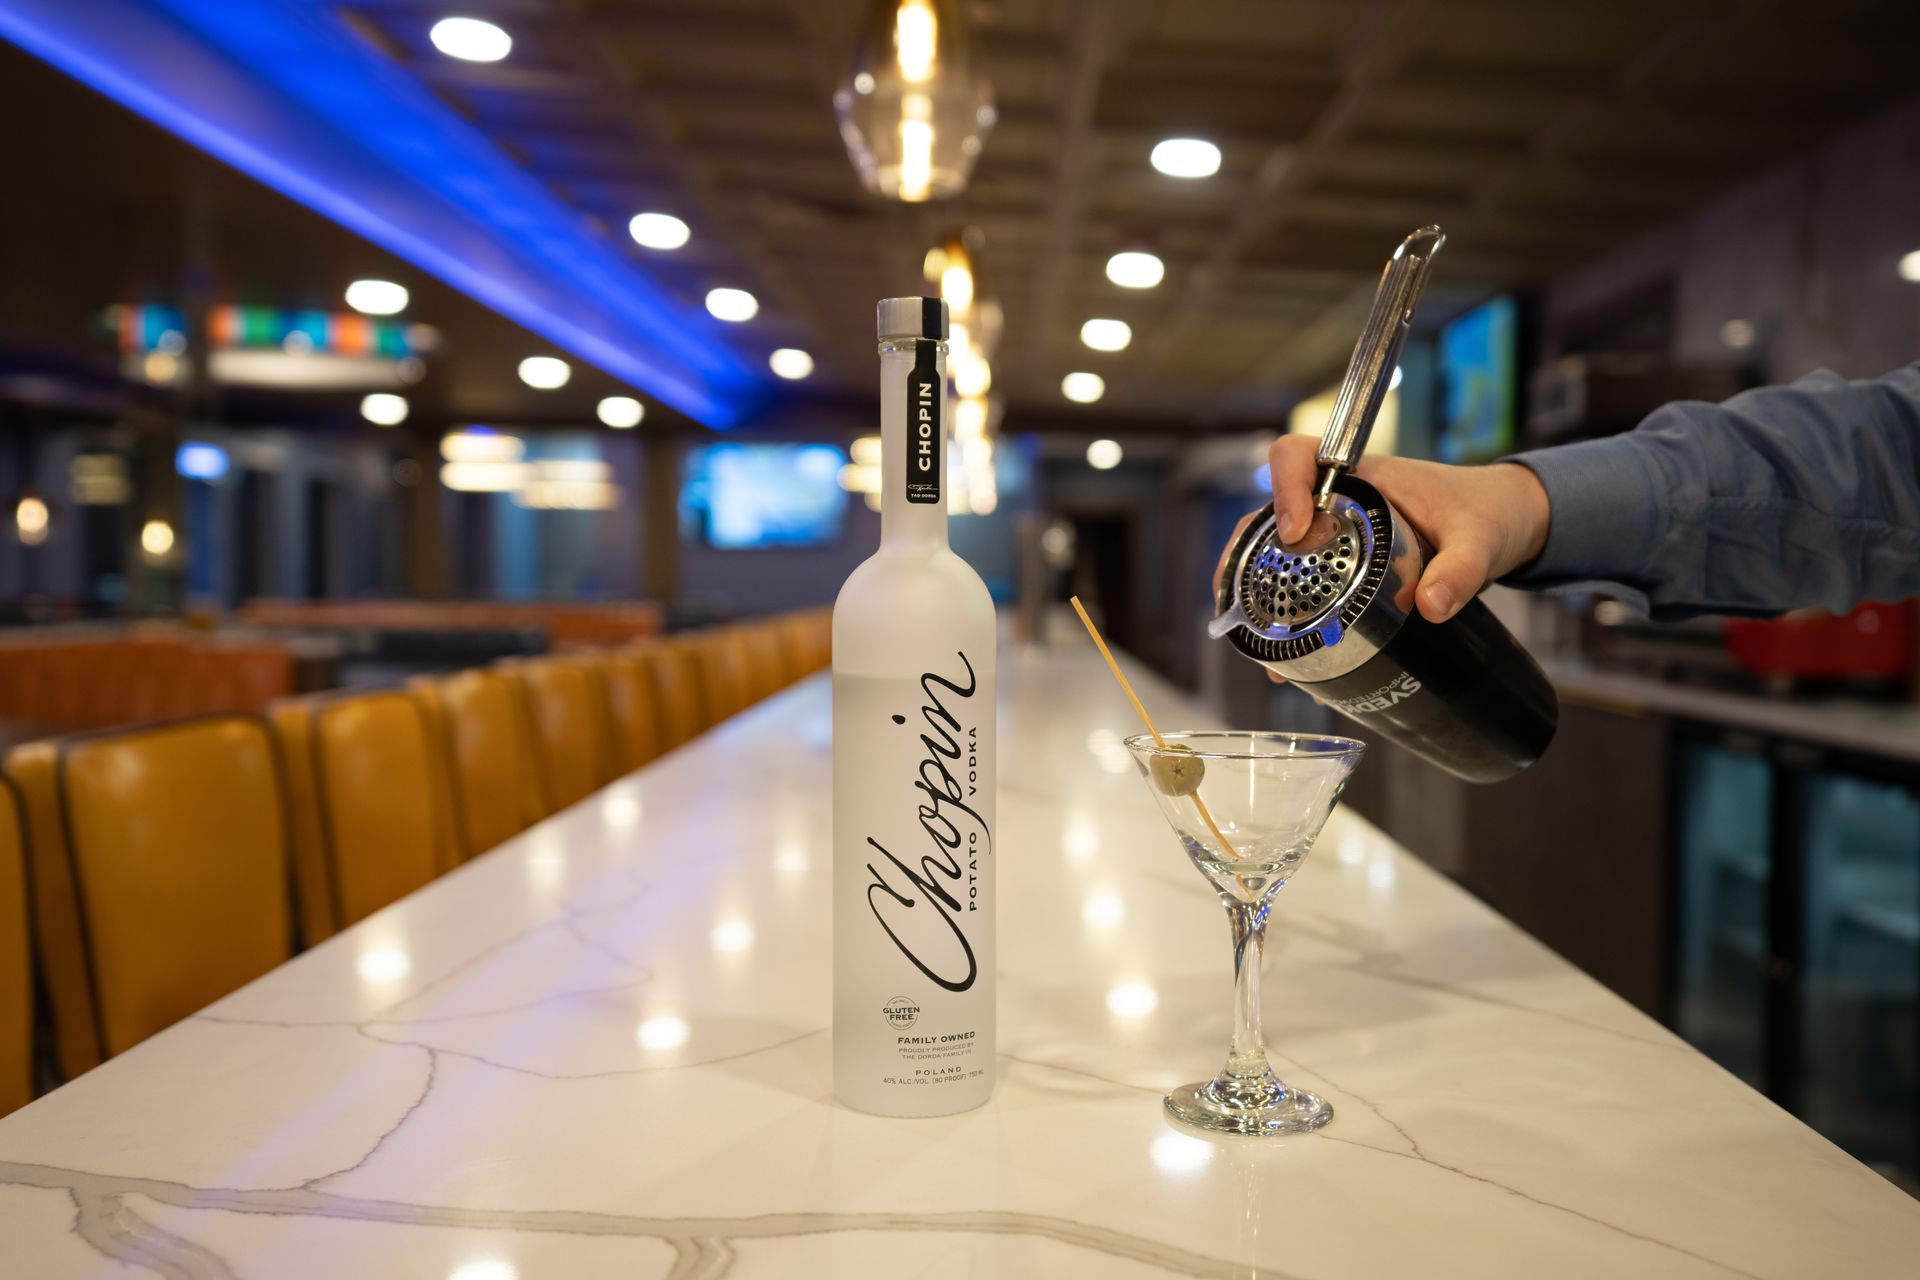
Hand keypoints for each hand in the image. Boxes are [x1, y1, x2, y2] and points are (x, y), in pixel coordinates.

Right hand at [1264, 434, 1551, 622]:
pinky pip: (1300, 586)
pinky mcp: (1341, 567)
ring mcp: (1334, 535)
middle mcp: (1335, 501)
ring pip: (1275, 556)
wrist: (1501, 524)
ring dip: (1257, 595)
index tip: (1296, 530)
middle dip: (1247, 557)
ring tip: (1255, 644)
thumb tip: (1431, 606)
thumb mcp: (1478, 540)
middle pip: (1268, 515)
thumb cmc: (1486, 513)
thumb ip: (1460, 570)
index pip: (1296, 456)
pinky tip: (1288, 666)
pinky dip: (1289, 621)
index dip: (1283, 488)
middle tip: (1244, 604)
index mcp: (1360, 475)